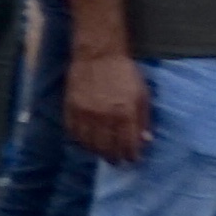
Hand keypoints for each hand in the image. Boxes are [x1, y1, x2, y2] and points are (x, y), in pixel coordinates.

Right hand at [70, 38, 149, 166]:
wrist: (98, 54)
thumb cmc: (124, 73)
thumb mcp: (142, 95)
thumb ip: (143, 119)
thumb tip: (145, 140)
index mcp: (124, 113)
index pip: (128, 144)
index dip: (131, 156)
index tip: (133, 160)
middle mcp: (103, 117)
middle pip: (107, 148)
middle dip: (114, 158)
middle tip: (117, 162)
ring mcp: (84, 113)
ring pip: (89, 143)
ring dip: (96, 152)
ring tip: (102, 154)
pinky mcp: (70, 108)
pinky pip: (73, 132)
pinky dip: (80, 141)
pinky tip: (86, 142)